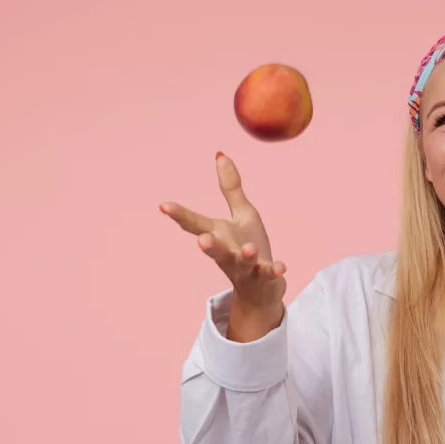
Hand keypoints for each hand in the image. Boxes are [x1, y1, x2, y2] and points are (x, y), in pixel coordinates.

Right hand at [160, 152, 286, 312]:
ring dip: (244, 256)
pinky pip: (269, 275)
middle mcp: (227, 253)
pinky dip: (274, 271)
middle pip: (215, 249)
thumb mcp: (241, 214)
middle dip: (208, 245)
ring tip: (248, 249)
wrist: (261, 289)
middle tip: (201, 240)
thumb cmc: (248, 246)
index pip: (196, 224)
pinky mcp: (265, 278)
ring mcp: (245, 268)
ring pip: (242, 263)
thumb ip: (230, 188)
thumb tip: (220, 154)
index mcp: (219, 235)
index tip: (163, 205)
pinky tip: (281, 266)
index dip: (180, 215)